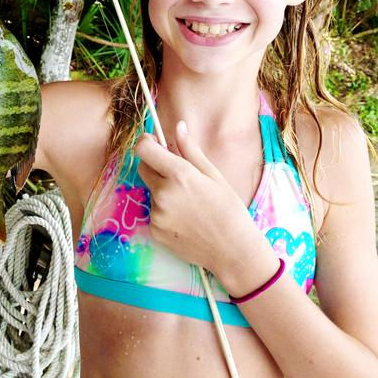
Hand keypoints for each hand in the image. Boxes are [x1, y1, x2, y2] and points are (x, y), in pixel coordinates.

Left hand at [135, 121, 271, 282]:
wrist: (233, 250)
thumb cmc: (228, 209)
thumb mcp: (214, 175)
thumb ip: (191, 150)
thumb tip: (178, 126)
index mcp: (179, 175)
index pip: (144, 149)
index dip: (146, 143)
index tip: (153, 142)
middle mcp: (163, 193)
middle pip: (144, 168)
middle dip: (156, 165)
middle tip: (179, 174)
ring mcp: (157, 214)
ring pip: (152, 191)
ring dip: (163, 191)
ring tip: (189, 203)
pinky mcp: (155, 230)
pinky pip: (154, 212)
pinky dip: (165, 211)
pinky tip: (186, 219)